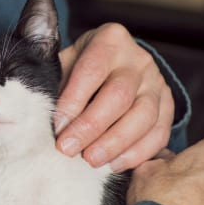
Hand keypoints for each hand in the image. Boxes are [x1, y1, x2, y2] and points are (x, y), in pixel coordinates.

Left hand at [55, 23, 173, 171]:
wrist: (115, 65)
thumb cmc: (80, 68)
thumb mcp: (64, 63)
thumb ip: (52, 81)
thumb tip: (35, 114)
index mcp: (110, 40)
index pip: (91, 71)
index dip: (73, 101)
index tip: (57, 126)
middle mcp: (138, 59)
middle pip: (119, 96)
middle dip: (91, 127)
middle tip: (68, 149)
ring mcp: (157, 83)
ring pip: (143, 116)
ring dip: (114, 143)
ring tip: (91, 161)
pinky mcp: (168, 106)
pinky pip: (158, 133)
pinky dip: (137, 152)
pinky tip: (114, 164)